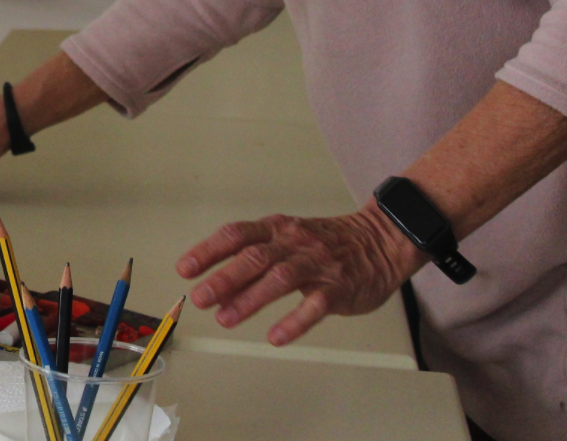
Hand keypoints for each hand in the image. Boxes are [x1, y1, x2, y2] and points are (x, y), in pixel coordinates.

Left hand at [175, 203, 423, 345]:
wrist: (381, 240)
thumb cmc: (326, 243)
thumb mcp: (287, 239)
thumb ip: (253, 258)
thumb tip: (214, 283)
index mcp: (276, 229)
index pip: (236, 234)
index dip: (209, 250)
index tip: (185, 268)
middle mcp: (293, 243)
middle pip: (254, 257)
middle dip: (224, 278)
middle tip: (199, 297)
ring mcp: (317, 264)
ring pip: (281, 278)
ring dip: (251, 299)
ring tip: (226, 319)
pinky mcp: (339, 287)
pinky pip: (315, 305)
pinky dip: (294, 321)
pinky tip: (276, 337)